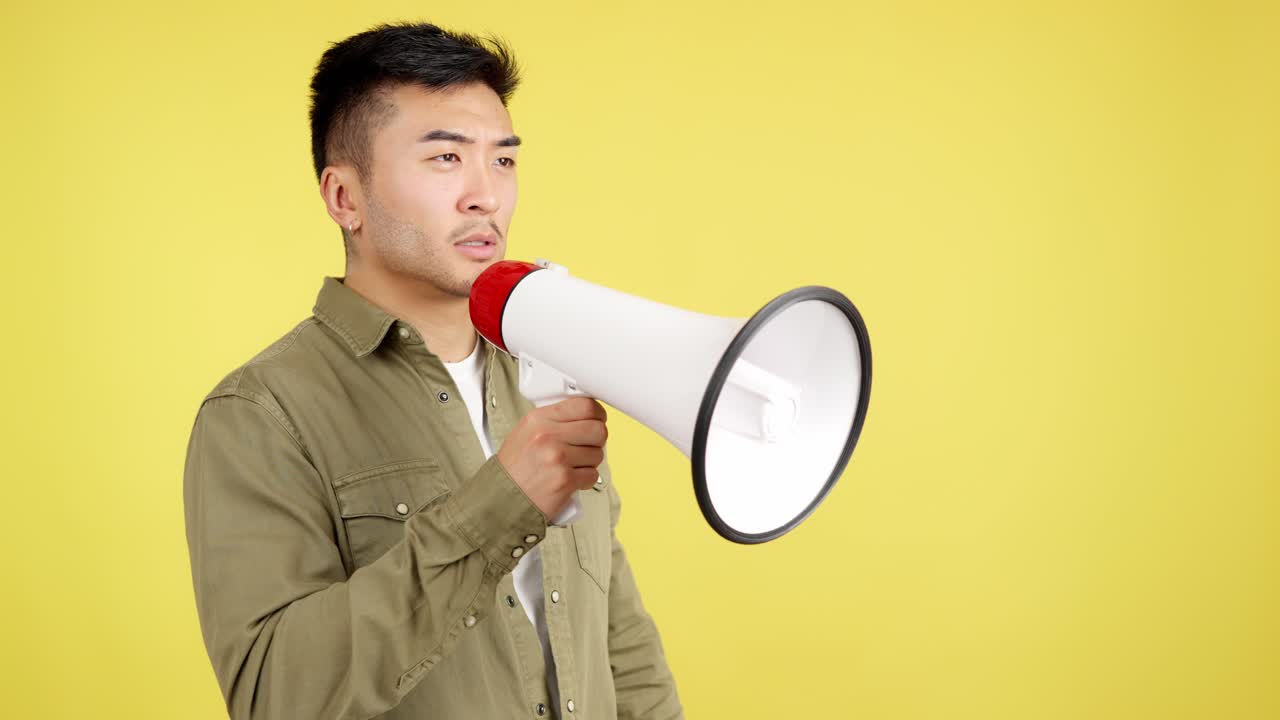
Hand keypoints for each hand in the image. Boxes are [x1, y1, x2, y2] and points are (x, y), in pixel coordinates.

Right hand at [496, 397, 607, 518]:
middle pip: (597, 429)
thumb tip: (585, 415)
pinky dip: (585, 480)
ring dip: (589, 462)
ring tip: (571, 466)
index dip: (597, 414)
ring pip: (598, 453)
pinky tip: (570, 480)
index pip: (584, 405)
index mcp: (538, 419)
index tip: (597, 420)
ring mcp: (557, 458)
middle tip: (587, 446)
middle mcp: (547, 436)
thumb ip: (553, 420)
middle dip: (597, 439)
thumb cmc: (514, 470)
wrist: (501, 499)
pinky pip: (593, 474)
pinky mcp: (565, 480)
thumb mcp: (525, 432)